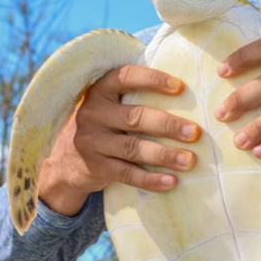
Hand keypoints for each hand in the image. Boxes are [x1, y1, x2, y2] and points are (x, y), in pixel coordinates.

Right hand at [37, 65, 201, 216]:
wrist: (65, 160)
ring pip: (133, 149)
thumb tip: (187, 90)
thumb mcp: (111, 103)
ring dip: (165, 155)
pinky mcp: (95, 167)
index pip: (126, 77)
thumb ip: (136, 94)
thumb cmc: (105, 123)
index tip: (180, 87)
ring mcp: (91, 141)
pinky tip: (172, 182)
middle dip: (169, 125)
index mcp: (100, 90)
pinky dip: (150, 180)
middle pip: (135, 118)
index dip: (153, 80)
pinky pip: (126, 174)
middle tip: (196, 132)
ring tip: (190, 160)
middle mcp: (93, 113)